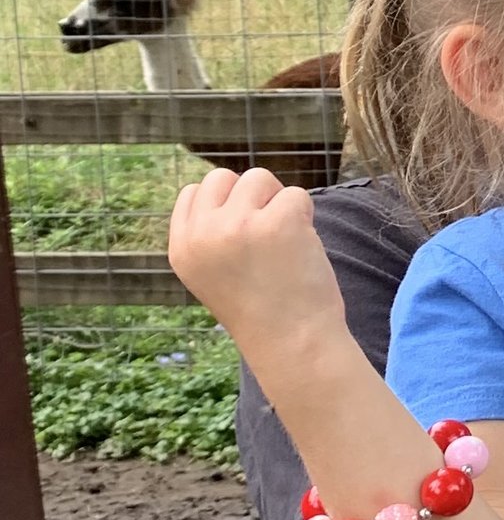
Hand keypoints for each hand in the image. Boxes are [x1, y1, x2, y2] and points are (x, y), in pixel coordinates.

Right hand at [168, 168, 346, 358]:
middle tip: (266, 234)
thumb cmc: (262, 309)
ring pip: (260, 179)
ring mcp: (238, 225)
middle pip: (223, 177)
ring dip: (278, 203)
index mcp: (181, 247)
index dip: (225, 204)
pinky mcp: (277, 222)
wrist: (292, 343)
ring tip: (284, 243)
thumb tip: (233, 187)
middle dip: (250, 196)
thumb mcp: (213, 274)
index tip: (244, 233)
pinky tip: (301, 249)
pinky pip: (295, 194)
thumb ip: (211, 235)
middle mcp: (202, 233)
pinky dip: (305, 216)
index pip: (193, 192)